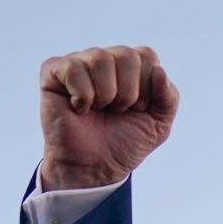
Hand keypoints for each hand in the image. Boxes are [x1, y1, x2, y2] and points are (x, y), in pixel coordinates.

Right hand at [39, 46, 178, 189]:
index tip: (136, 110)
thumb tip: (159, 71)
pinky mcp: (53, 71)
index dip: (146, 89)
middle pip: (126, 55)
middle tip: (116, 111)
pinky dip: (82, 95)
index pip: (146, 56)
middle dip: (128, 93)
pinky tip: (78, 108)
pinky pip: (73, 67)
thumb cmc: (123, 144)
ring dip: (104, 95)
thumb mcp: (158, 126)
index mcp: (131, 67)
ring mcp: (79, 63)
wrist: (94, 167)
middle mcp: (105, 59)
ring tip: (98, 110)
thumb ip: (169, 98)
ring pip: (100, 59)